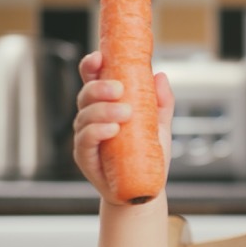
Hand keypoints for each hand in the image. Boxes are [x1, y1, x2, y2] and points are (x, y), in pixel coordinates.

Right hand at [72, 51, 173, 204]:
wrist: (146, 189)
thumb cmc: (148, 155)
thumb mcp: (160, 126)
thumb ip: (161, 102)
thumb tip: (161, 76)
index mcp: (107, 105)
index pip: (93, 80)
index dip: (92, 66)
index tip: (100, 57)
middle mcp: (92, 118)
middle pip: (85, 95)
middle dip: (99, 88)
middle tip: (119, 89)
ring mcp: (86, 137)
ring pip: (84, 116)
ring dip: (103, 111)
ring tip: (125, 113)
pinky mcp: (85, 157)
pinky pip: (85, 141)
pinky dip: (97, 132)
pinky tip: (112, 129)